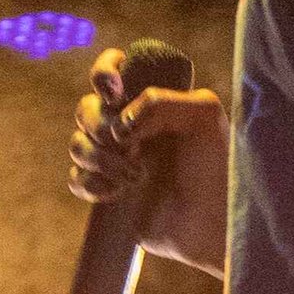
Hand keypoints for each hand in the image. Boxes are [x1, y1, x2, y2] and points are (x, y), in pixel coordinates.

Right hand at [69, 52, 229, 275]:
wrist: (211, 225)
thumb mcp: (204, 117)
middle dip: (99, 125)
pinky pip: (76, 178)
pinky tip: (117, 194)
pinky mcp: (108, 191)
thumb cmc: (217, 170)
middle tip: (131, 147)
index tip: (114, 93)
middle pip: (86, 107)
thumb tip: (119, 123)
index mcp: (153, 101)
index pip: (116, 69)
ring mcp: (118, 159)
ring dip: (99, 159)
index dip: (104, 73)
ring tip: (136, 178)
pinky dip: (92, 184)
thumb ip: (160, 100)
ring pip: (77, 143)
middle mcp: (133, 126)